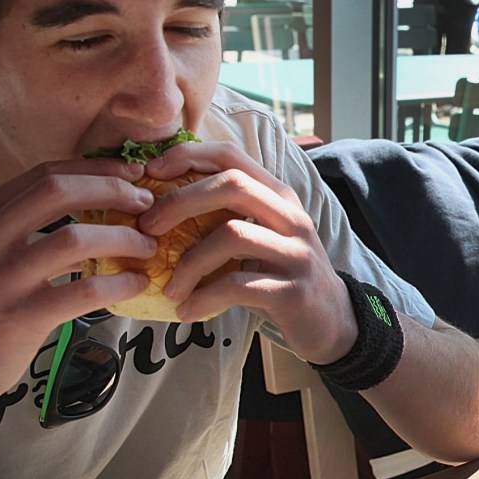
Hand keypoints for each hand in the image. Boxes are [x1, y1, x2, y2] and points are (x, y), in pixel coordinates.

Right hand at [0, 158, 157, 423]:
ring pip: (75, 239)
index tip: (130, 174)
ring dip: (124, 239)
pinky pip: (83, 291)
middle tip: (147, 205)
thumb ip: (24, 230)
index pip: (43, 174)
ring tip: (147, 248)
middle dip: (113, 190)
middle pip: (59, 191)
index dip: (95, 168)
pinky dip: (119, 284)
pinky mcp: (18, 318)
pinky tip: (136, 285)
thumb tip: (92, 213)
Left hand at [135, 140, 356, 361]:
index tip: (151, 173)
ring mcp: (295, 253)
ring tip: (171, 289)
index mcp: (279, 196)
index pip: (232, 156)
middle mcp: (291, 217)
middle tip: (147, 229)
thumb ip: (226, 215)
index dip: (188, 157)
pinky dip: (204, 298)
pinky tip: (188, 311)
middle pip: (232, 185)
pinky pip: (238, 285)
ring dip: (189, 263)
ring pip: (232, 235)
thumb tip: (158, 206)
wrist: (331, 321)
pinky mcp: (292, 290)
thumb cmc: (280, 275)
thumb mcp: (260, 236)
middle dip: (180, 202)